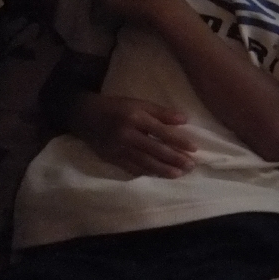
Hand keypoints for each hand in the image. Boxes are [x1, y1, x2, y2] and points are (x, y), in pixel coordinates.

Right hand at [79, 94, 197, 177]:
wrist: (84, 115)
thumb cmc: (117, 107)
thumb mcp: (139, 103)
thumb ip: (161, 112)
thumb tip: (184, 120)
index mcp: (135, 118)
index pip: (162, 132)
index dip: (179, 141)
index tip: (194, 149)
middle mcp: (127, 135)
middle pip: (155, 150)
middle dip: (174, 159)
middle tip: (191, 166)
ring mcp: (118, 149)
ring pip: (144, 162)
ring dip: (163, 170)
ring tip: (179, 174)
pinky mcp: (111, 158)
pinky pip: (131, 168)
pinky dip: (146, 172)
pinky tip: (159, 175)